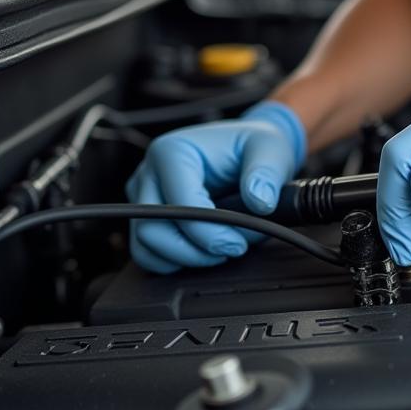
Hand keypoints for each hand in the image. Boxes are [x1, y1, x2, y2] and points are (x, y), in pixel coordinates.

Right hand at [126, 101, 304, 272]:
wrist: (243, 151)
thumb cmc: (251, 147)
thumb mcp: (269, 148)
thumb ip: (266, 173)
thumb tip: (260, 203)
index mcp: (171, 151)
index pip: (179, 206)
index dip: (210, 234)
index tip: (239, 244)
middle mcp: (148, 172)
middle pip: (151, 231)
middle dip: (194, 252)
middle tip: (230, 250)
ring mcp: (141, 195)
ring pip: (145, 248)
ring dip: (184, 260)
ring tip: (219, 251)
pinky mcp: (144, 216)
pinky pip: (146, 253)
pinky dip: (173, 262)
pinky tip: (203, 252)